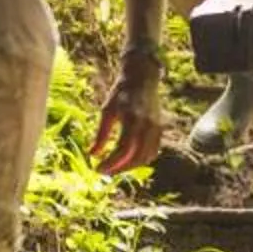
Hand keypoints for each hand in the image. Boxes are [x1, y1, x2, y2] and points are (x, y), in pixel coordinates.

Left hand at [90, 51, 166, 176]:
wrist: (142, 80)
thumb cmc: (121, 93)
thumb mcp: (107, 111)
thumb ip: (101, 134)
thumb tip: (92, 154)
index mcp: (132, 120)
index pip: (122, 150)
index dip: (110, 163)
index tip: (97, 168)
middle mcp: (147, 126)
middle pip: (135, 158)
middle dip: (118, 168)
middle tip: (104, 171)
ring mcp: (156, 129)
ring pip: (145, 158)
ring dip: (129, 167)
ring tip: (114, 167)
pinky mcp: (160, 131)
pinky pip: (152, 152)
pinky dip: (140, 160)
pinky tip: (127, 160)